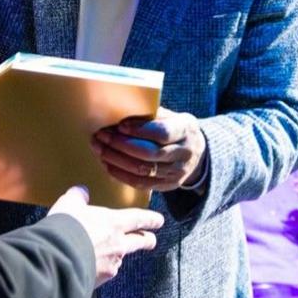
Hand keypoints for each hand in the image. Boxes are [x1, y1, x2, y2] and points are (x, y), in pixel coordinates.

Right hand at [48, 186, 163, 286]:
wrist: (56, 259)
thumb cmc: (65, 229)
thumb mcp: (69, 204)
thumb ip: (78, 197)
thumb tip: (80, 193)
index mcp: (114, 222)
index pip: (139, 219)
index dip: (151, 219)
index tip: (159, 221)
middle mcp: (118, 244)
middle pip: (140, 242)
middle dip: (147, 240)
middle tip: (151, 240)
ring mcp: (111, 264)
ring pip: (120, 258)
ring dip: (117, 255)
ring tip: (106, 253)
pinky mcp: (100, 280)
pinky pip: (105, 272)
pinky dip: (100, 269)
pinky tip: (88, 266)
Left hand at [92, 107, 206, 191]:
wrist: (197, 152)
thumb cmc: (176, 128)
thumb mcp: (172, 116)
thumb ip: (152, 116)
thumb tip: (121, 112)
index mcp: (186, 130)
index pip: (162, 132)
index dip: (139, 130)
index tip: (120, 126)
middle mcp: (184, 153)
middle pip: (149, 153)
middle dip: (120, 145)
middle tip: (101, 136)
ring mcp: (177, 172)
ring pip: (143, 170)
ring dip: (116, 160)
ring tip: (100, 149)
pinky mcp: (168, 185)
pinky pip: (141, 184)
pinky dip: (121, 174)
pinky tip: (107, 164)